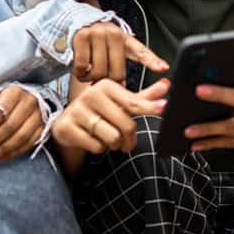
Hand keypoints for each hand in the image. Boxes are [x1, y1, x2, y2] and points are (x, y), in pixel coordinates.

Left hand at [0, 86, 42, 164]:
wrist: (29, 99)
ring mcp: (39, 116)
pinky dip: (13, 153)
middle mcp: (29, 103)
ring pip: (20, 138)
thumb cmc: (6, 100)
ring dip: (1, 151)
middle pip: (10, 127)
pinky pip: (28, 144)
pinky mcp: (43, 128)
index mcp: (15, 93)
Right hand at [52, 79, 168, 154]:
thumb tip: (166, 86)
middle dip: (129, 139)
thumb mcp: (120, 102)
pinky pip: (96, 146)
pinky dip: (99, 148)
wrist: (67, 123)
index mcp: (105, 86)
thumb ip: (143, 97)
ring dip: (114, 144)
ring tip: (107, 138)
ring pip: (112, 138)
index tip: (164, 107)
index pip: (133, 102)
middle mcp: (91, 95)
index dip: (150, 107)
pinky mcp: (68, 127)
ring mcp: (78, 111)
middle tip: (126, 142)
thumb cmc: (98, 111)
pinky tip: (93, 140)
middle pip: (126, 124)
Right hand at [72, 22, 168, 82]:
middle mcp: (113, 34)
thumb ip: (128, 62)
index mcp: (126, 39)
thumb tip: (133, 83)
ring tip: (91, 75)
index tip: (163, 68)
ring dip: (92, 79)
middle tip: (103, 81)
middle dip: (109, 82)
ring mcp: (97, 34)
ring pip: (98, 71)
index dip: (153, 61)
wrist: (81, 21)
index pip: (141, 52)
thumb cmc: (102, 40)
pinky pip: (82, 66)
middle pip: (116, 72)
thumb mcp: (120, 46)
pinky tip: (81, 71)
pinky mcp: (81, 37)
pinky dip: (80, 73)